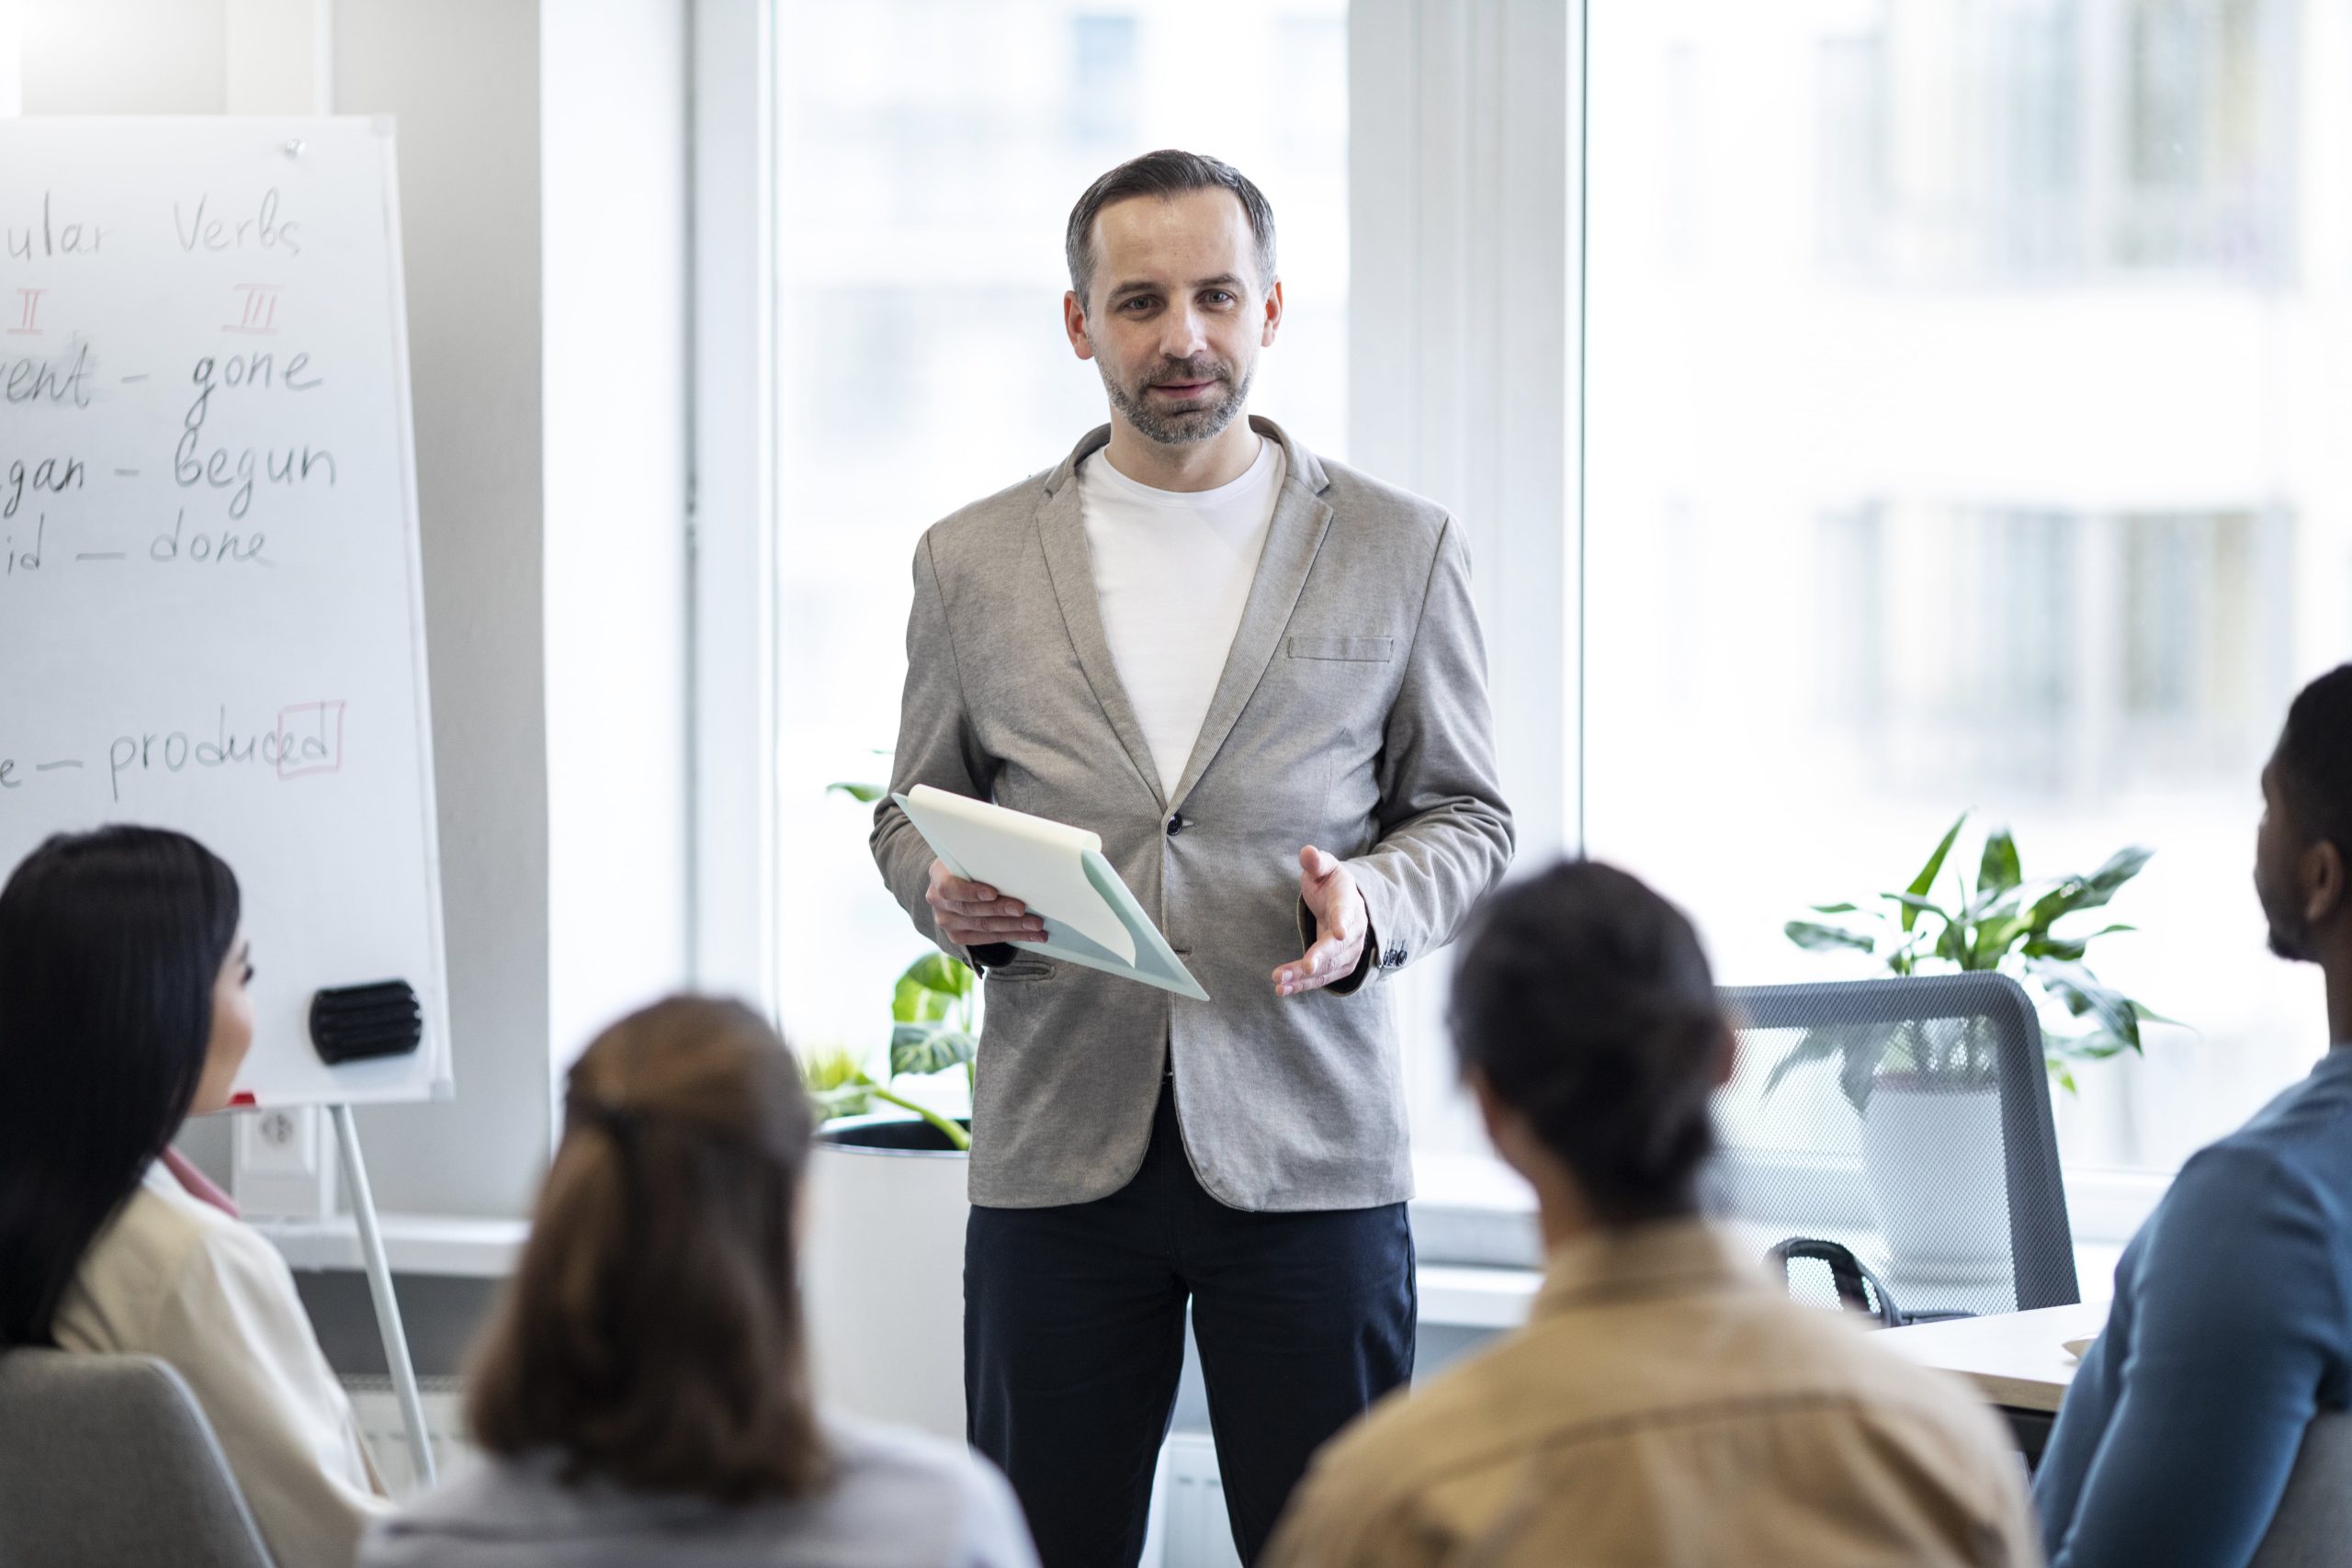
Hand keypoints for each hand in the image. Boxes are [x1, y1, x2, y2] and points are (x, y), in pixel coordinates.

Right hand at [926, 859, 1047, 947]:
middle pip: (971, 909)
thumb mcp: (972, 854)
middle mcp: (938, 901)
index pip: (949, 887)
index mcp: (938, 876)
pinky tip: (1032, 935)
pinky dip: (1014, 937)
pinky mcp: (959, 936)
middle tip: (1022, 909)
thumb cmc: (973, 863)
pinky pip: (988, 939)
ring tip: (1036, 925)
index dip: (971, 892)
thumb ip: (984, 856)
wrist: (959, 882)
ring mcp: (947, 922)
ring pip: (983, 927)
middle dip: (1000, 910)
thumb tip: (1018, 853)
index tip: (993, 893)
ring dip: (1013, 927)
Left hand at [1274, 846, 1366, 996]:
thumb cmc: (1331, 883)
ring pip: (1328, 967)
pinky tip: (1282, 989)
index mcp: (1349, 902)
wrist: (1346, 903)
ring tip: (1279, 981)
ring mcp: (1349, 951)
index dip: (1343, 922)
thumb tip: (1307, 851)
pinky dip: (1302, 985)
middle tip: (1306, 966)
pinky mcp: (1338, 966)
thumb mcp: (1325, 868)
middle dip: (1321, 957)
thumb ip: (1316, 862)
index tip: (1340, 933)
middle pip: (1338, 947)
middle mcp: (1354, 930)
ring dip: (1304, 976)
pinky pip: (1321, 978)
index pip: (1347, 913)